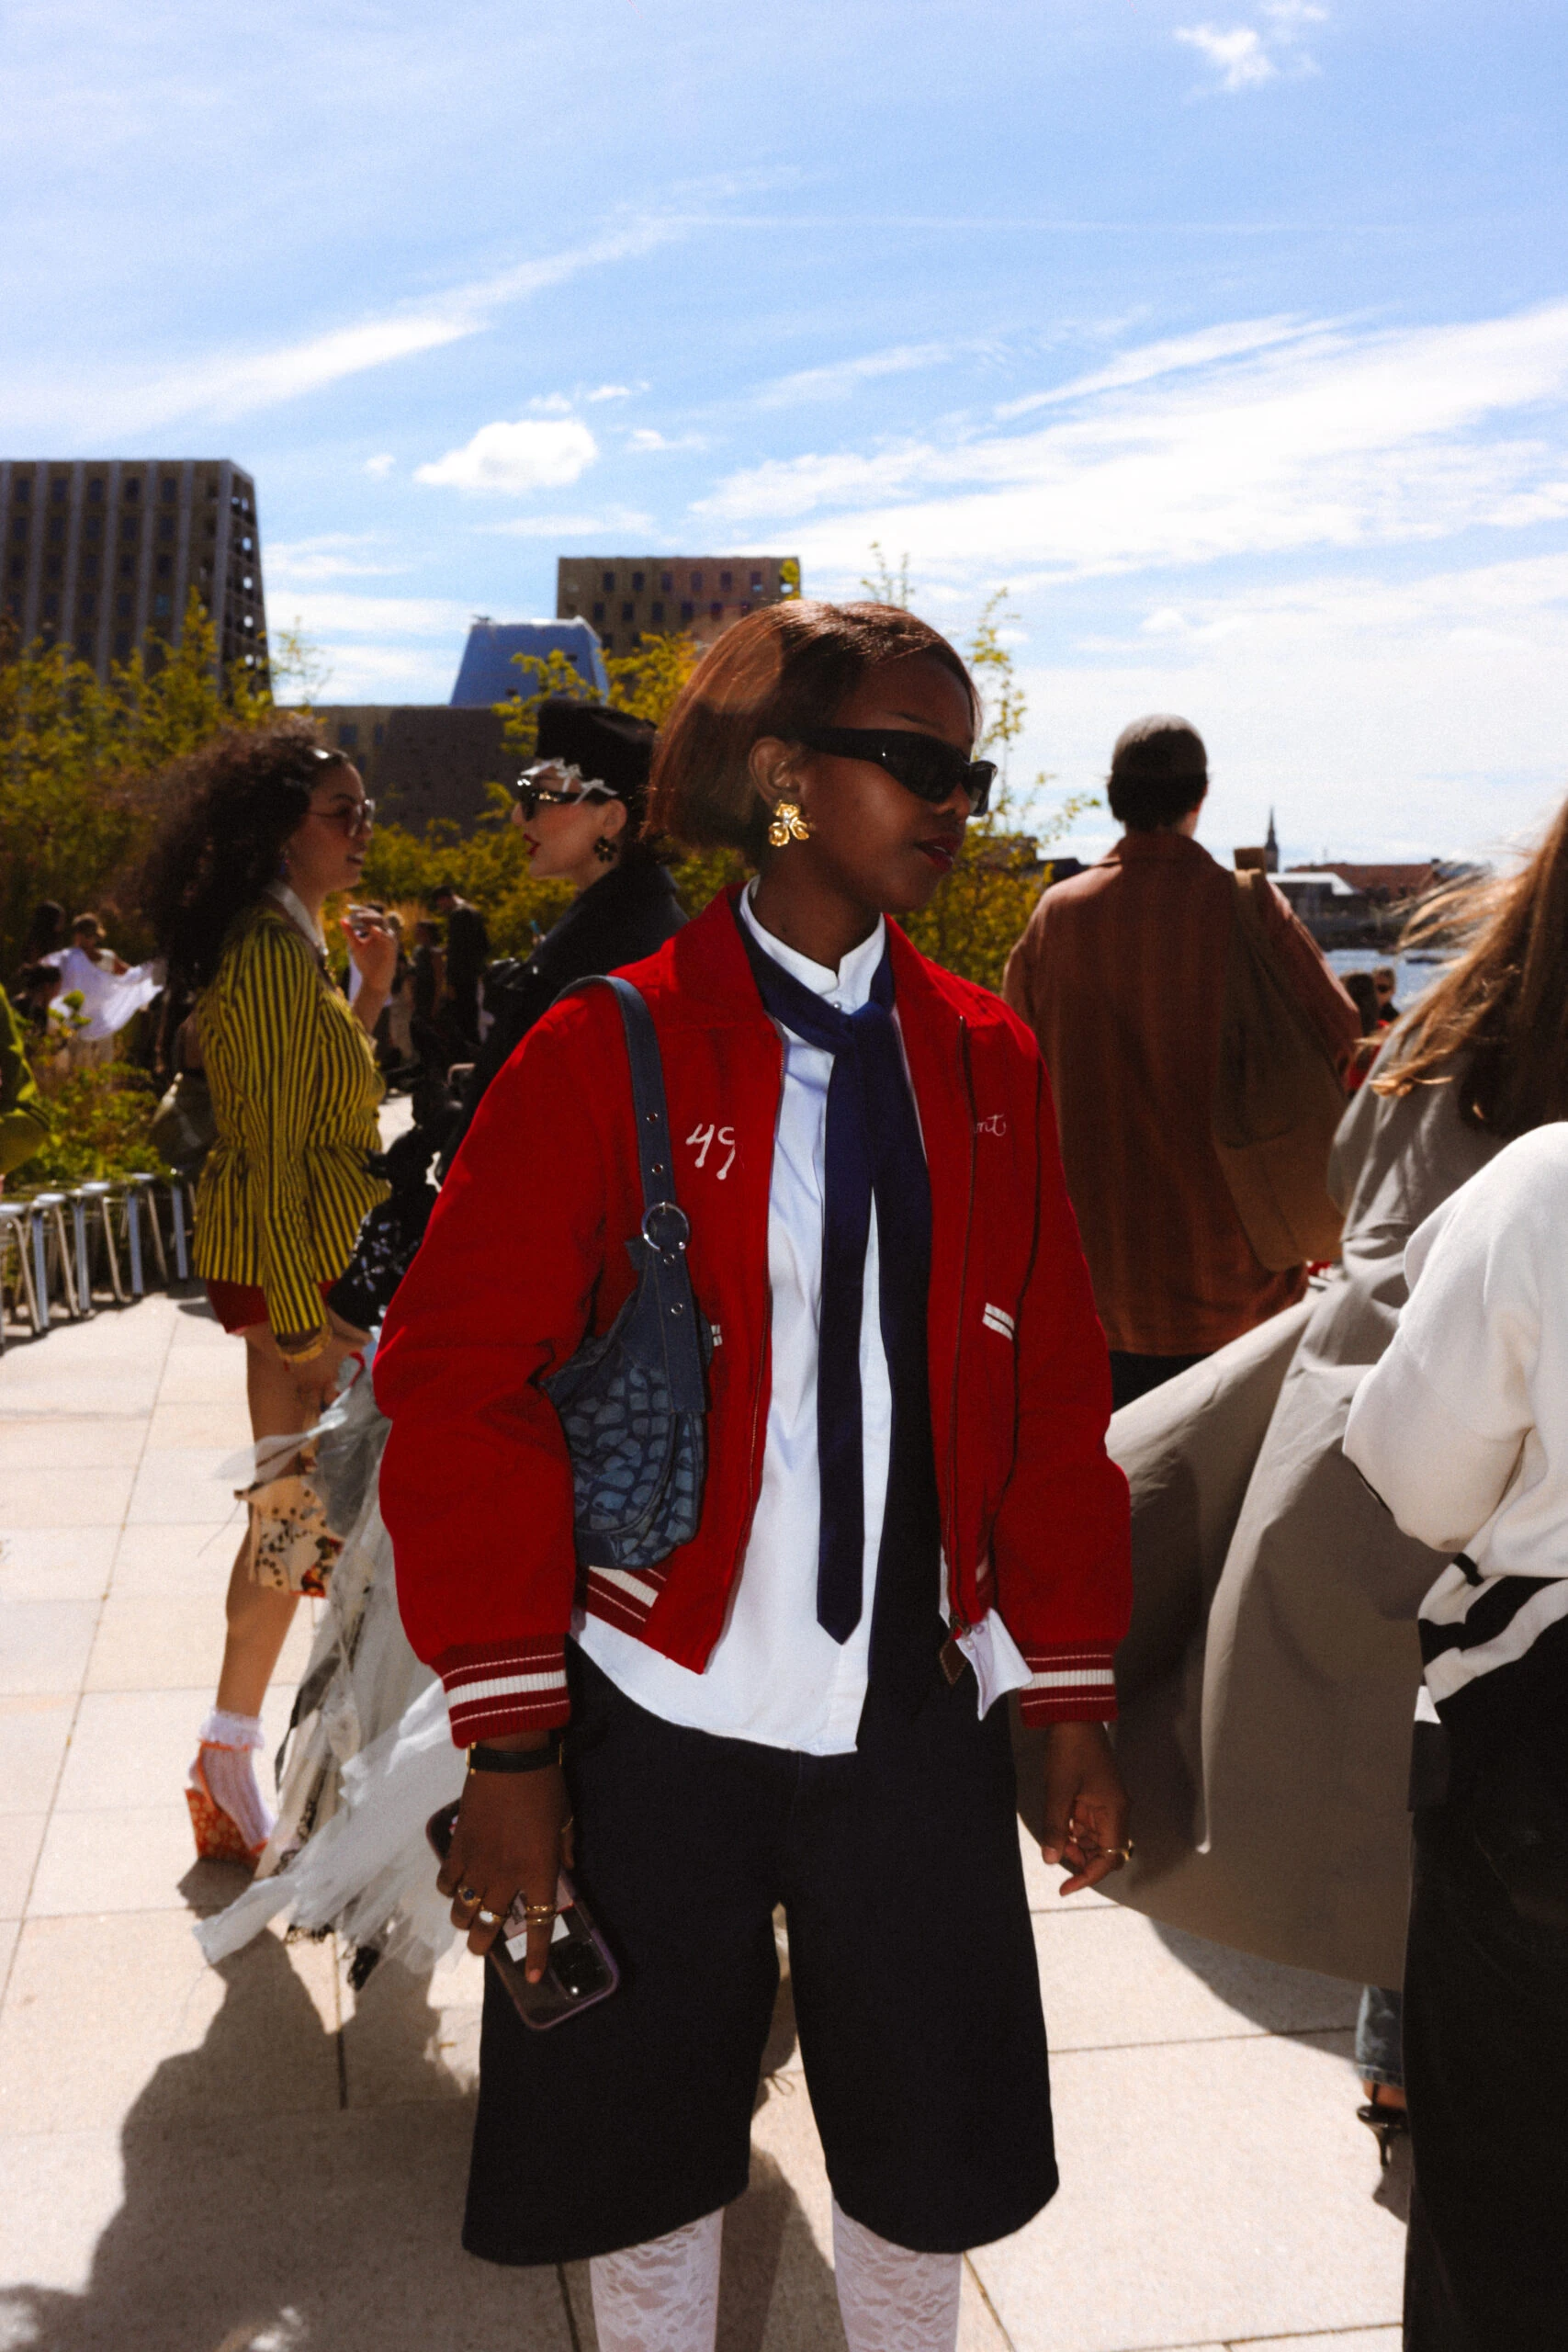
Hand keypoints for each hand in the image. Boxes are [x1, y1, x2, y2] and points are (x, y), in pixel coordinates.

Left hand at [341, 913, 397, 1027]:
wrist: (374, 982)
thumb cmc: (366, 964)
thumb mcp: (355, 946)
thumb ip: (349, 933)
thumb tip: (341, 919)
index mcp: (376, 931)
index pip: (370, 916)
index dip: (360, 910)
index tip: (348, 907)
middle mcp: (384, 933)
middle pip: (377, 917)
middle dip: (365, 914)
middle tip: (353, 914)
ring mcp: (389, 940)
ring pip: (383, 925)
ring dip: (370, 921)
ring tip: (359, 918)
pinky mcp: (392, 949)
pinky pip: (388, 938)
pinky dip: (381, 933)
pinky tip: (373, 930)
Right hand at [438, 1746, 572, 1980]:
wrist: (511, 1756)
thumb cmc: (546, 1785)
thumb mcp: (566, 1819)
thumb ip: (565, 1848)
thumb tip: (566, 1867)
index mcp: (538, 1870)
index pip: (540, 1924)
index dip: (537, 1954)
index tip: (534, 1976)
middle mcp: (506, 1876)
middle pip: (487, 1925)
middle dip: (482, 1943)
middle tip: (482, 1945)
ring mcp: (478, 1863)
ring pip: (461, 1909)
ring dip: (463, 1919)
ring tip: (466, 1917)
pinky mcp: (458, 1846)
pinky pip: (445, 1881)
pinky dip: (447, 1889)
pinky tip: (453, 1886)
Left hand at [1039, 1721, 1130, 1894]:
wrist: (1073, 1715)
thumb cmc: (1069, 1750)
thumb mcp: (1059, 1791)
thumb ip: (1056, 1827)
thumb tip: (1052, 1860)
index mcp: (1115, 1811)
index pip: (1110, 1858)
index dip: (1089, 1877)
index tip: (1065, 1888)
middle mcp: (1115, 1810)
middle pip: (1104, 1851)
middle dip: (1081, 1860)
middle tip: (1054, 1855)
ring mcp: (1105, 1802)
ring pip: (1094, 1839)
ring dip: (1075, 1846)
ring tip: (1052, 1840)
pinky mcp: (1093, 1795)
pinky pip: (1086, 1823)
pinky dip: (1072, 1830)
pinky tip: (1056, 1827)